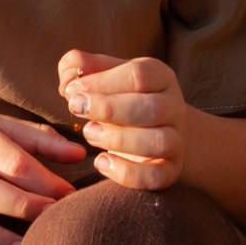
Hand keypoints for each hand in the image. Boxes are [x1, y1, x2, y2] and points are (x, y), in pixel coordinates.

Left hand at [59, 51, 194, 191]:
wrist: (161, 130)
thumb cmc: (124, 98)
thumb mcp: (107, 76)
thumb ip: (83, 68)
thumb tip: (69, 77)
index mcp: (160, 77)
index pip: (139, 75)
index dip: (102, 82)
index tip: (71, 90)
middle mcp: (174, 107)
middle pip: (152, 108)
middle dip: (109, 109)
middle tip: (76, 108)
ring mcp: (176, 141)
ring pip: (158, 142)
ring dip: (118, 139)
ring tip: (89, 133)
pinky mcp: (170, 170)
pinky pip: (155, 176)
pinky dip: (126, 173)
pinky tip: (101, 162)